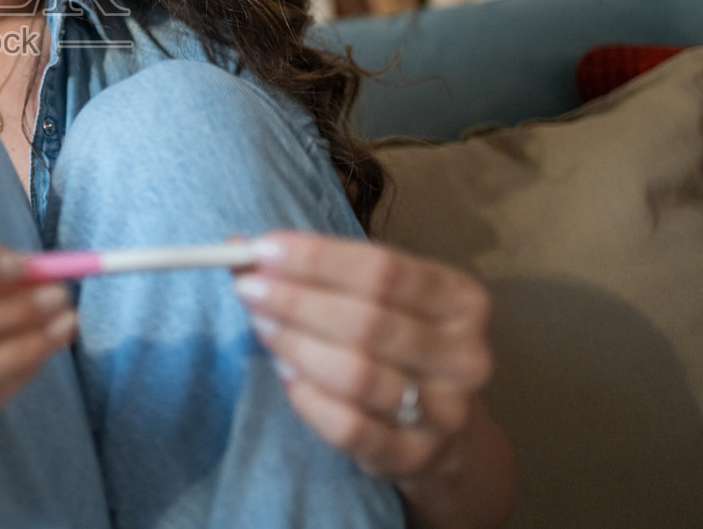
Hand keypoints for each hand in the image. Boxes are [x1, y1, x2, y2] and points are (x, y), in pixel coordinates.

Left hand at [232, 231, 495, 485]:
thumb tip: (239, 247)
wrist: (442, 425)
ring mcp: (444, 411)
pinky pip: (350, 428)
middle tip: (249, 290)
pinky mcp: (416, 456)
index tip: (261, 250)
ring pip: (357, 374)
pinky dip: (309, 399)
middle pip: (368, 321)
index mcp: (461, 299)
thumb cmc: (397, 341)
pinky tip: (287, 376)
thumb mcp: (375, 296)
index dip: (316, 259)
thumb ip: (314, 269)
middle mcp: (463, 355)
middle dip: (297, 301)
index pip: (384, 269)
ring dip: (297, 346)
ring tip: (263, 327)